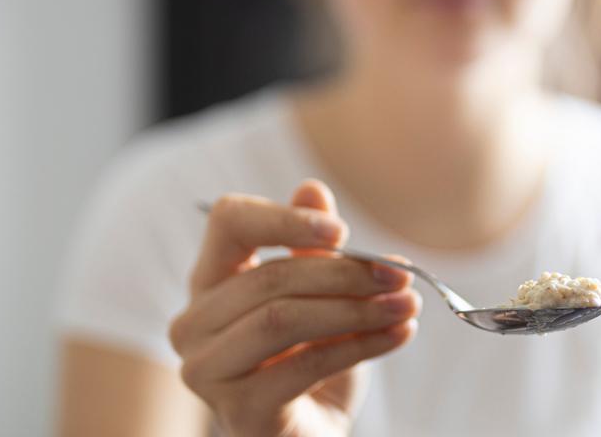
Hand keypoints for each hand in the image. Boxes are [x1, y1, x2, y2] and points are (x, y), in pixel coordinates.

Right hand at [169, 180, 420, 436]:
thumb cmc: (308, 364)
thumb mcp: (318, 299)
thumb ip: (312, 248)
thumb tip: (313, 189)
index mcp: (209, 282)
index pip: (229, 222)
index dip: (285, 218)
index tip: (343, 231)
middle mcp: (193, 324)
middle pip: (269, 276)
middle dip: (346, 273)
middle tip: (401, 272)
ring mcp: (207, 371)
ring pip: (283, 319)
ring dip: (357, 308)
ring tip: (408, 303)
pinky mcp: (238, 411)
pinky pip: (305, 365)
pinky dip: (362, 345)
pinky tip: (399, 334)